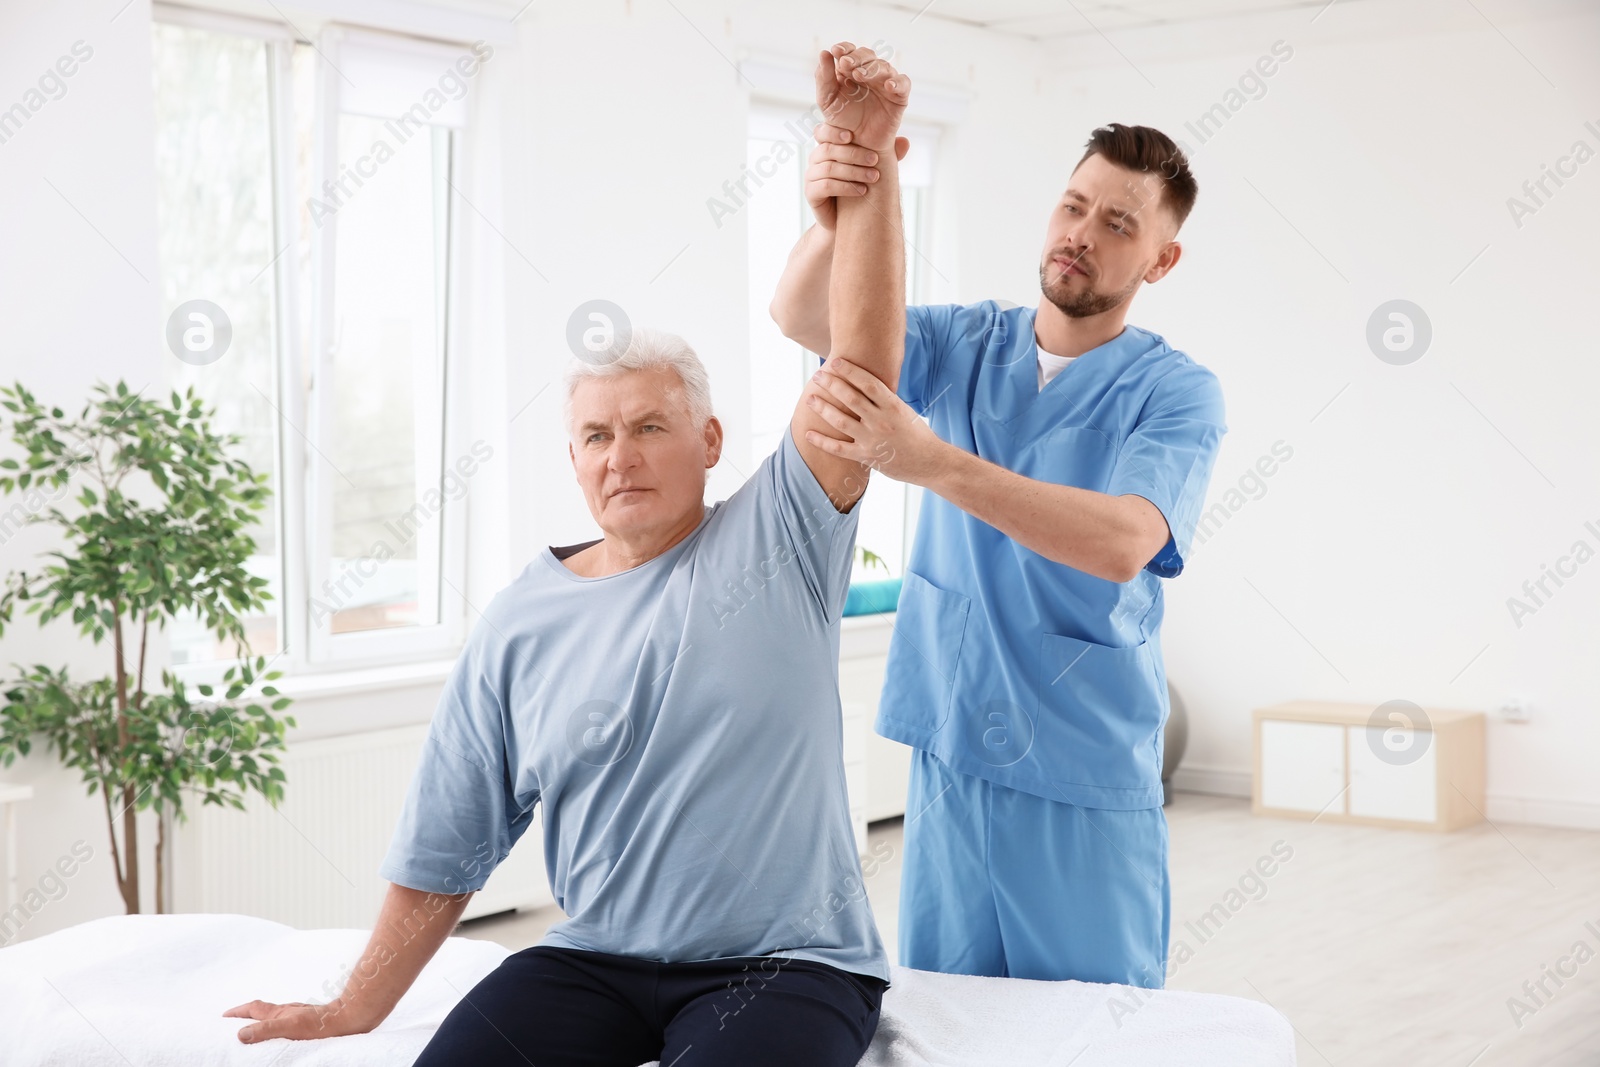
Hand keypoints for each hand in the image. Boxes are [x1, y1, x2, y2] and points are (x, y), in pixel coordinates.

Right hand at [224, 997, 377, 1042]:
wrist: (348, 1019)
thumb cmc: (321, 1024)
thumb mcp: (289, 1027)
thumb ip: (265, 1030)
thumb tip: (240, 1034)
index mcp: (280, 1013)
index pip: (254, 1008)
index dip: (238, 1012)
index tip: (224, 1016)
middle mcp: (288, 1012)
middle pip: (263, 1011)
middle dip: (247, 1015)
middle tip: (234, 1021)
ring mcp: (299, 1016)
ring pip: (275, 1017)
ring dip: (262, 1021)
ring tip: (254, 1029)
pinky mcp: (309, 1023)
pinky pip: (287, 1023)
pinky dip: (277, 1027)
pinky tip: (283, 1033)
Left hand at [802, 359, 944, 484]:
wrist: (930, 462)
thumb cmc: (917, 434)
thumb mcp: (904, 411)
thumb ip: (884, 400)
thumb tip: (863, 384)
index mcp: (893, 406)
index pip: (868, 383)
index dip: (850, 371)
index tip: (836, 362)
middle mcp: (881, 421)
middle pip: (850, 398)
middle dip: (831, 384)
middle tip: (818, 375)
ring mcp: (872, 439)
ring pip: (840, 420)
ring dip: (822, 408)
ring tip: (810, 399)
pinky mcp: (866, 457)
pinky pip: (839, 449)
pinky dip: (822, 442)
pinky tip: (808, 433)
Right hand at [806, 126, 909, 230]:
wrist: (847, 220)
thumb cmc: (859, 188)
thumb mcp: (874, 168)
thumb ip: (887, 154)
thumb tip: (904, 142)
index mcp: (827, 147)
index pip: (822, 132)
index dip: (833, 131)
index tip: (852, 136)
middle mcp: (816, 159)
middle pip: (828, 149)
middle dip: (854, 153)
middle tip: (875, 160)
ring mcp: (811, 176)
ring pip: (829, 168)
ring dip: (854, 171)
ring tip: (874, 177)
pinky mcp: (811, 193)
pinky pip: (826, 186)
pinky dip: (846, 187)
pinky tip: (862, 190)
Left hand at [813, 42, 909, 153]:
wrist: (858, 145)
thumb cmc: (842, 121)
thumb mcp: (827, 100)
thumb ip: (823, 78)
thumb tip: (824, 53)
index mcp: (851, 70)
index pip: (850, 52)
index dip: (845, 48)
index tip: (836, 51)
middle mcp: (870, 73)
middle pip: (867, 56)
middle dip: (857, 58)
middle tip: (846, 64)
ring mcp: (885, 83)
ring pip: (884, 67)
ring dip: (872, 69)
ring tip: (860, 75)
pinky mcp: (899, 96)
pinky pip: (903, 84)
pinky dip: (898, 82)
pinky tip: (888, 85)